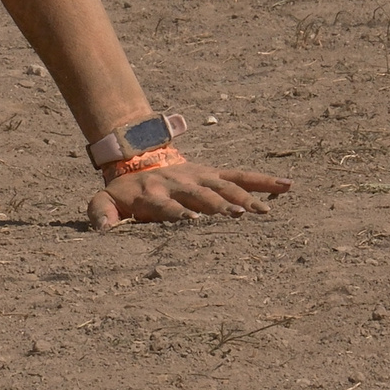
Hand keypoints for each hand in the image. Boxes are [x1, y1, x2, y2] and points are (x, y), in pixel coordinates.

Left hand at [88, 160, 287, 228]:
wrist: (138, 158)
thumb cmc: (125, 193)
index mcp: (153, 194)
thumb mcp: (105, 200)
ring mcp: (200, 177)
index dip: (178, 213)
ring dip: (243, 198)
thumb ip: (101, 214)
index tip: (192, 221)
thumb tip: (103, 232)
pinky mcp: (215, 173)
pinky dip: (265, 181)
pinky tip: (288, 186)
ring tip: (262, 213)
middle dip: (217, 206)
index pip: (166, 205)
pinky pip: (242, 177)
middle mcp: (180, 183)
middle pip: (201, 195)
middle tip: (237, 217)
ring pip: (225, 186)